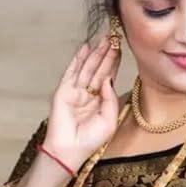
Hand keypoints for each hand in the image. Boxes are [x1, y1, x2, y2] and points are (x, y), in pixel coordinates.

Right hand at [43, 36, 121, 171]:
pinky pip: (72, 72)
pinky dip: (78, 59)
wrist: (70, 150)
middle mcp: (88, 93)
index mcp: (100, 101)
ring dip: (95, 53)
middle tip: (115, 36)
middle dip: (107, 53)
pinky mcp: (63, 91)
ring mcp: (75, 91)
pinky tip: (85, 47)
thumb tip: (108, 79)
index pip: (108, 76)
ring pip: (87, 67)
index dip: (114, 62)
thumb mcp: (109, 120)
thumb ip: (110, 99)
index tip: (121, 47)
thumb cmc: (90, 140)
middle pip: (99, 68)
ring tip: (104, 38)